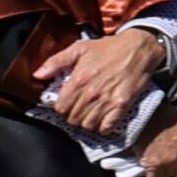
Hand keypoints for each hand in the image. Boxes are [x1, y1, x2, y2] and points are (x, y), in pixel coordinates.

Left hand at [37, 25, 170, 139]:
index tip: (65, 104)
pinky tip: (102, 120)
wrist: (138, 49)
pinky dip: (102, 127)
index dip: (60, 108)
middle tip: (77, 110)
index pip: (61, 107)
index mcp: (79, 79)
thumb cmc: (109, 48)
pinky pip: (107, 126)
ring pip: (88, 125)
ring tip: (88, 115)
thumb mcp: (79, 49)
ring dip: (86, 123)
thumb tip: (37, 75)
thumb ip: (56, 62)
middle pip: (73, 118)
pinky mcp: (122, 105)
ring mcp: (107, 100)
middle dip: (72, 116)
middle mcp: (91, 93)